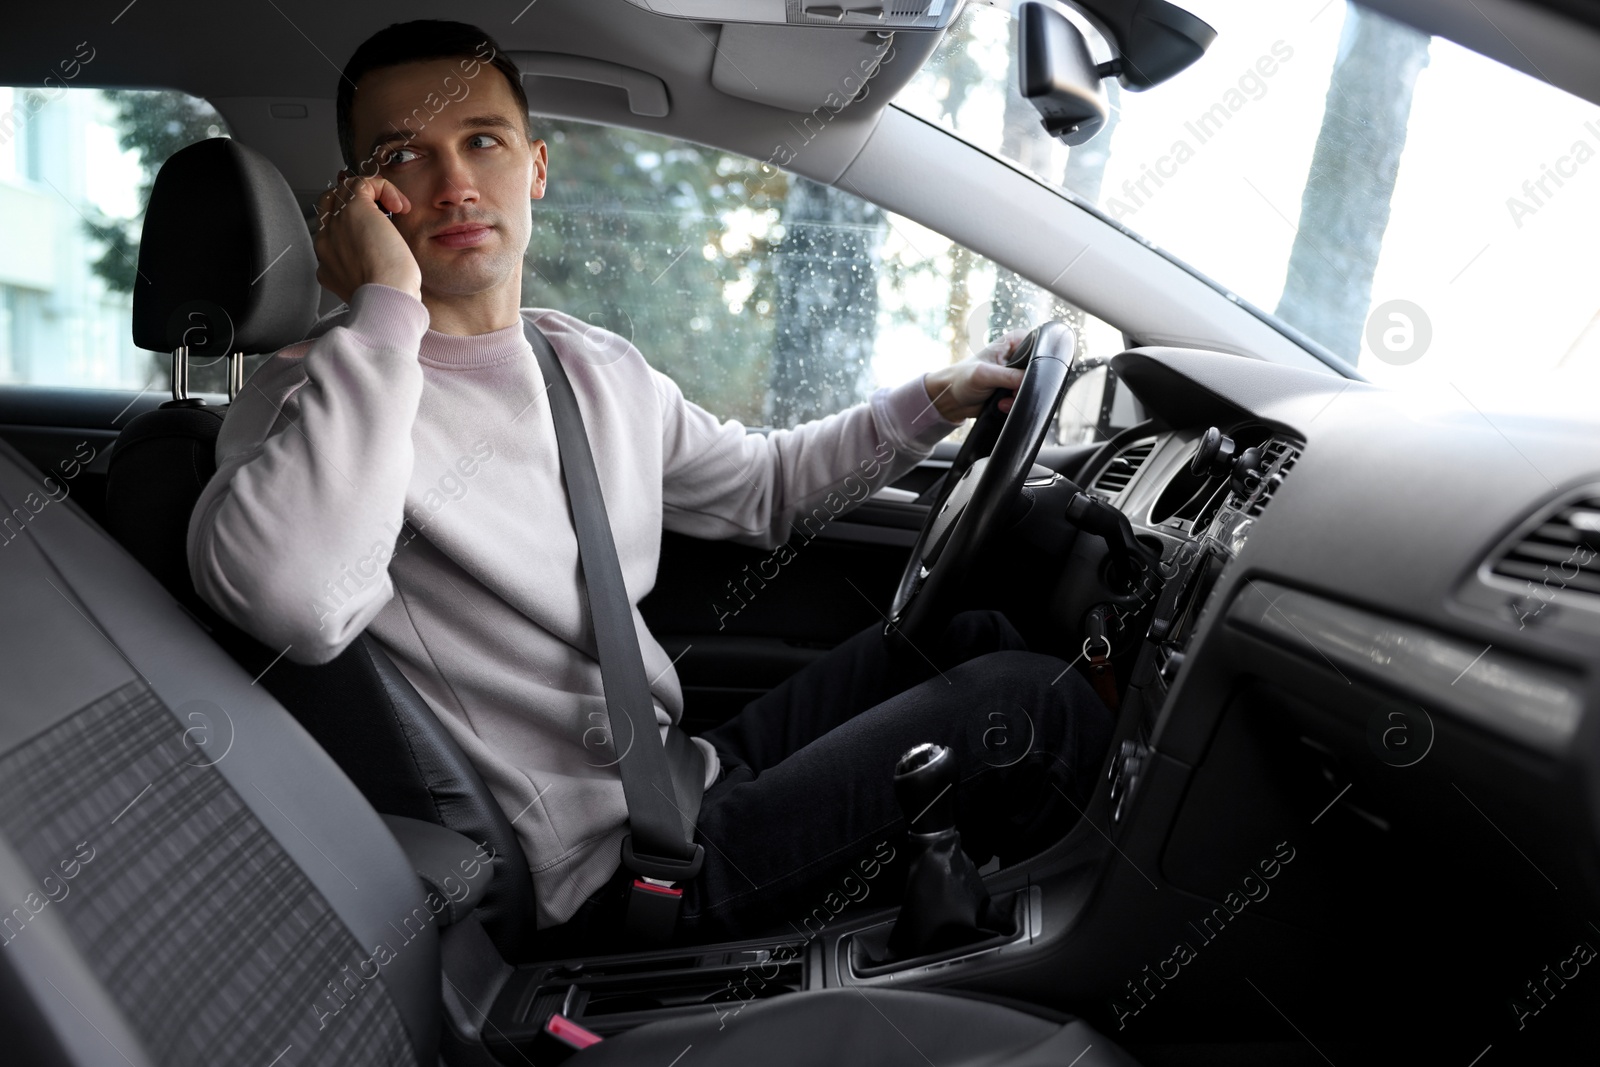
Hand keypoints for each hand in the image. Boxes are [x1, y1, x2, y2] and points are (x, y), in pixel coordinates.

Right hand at [313, 172, 421, 303]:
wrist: (386, 299)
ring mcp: (335, 225)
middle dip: (359, 203)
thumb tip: (383, 256)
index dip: (355, 221)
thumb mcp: (374, 284)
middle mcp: (325, 242)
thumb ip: (368, 268)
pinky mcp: (353, 210)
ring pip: (343, 191)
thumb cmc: (389, 298)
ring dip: (373, 195)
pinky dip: (383, 188)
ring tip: (396, 209)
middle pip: (331, 205)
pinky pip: (361, 183)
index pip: (332, 229)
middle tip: (387, 212)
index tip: (381, 228)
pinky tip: (399, 205)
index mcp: (328, 262)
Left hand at [922, 328, 1029, 421]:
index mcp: (1015, 341)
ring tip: (1001, 400)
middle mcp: (1019, 355)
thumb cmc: (963, 378)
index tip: (1021, 377)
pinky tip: (1001, 405)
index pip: (1039, 347)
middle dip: (1024, 386)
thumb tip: (1029, 381)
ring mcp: (1018, 373)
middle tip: (1010, 393)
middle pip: (1038, 371)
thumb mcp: (985, 374)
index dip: (1036, 363)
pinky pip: (1025, 398)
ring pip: (1033, 387)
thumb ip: (1009, 376)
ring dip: (1018, 398)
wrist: (952, 399)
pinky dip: (1014, 405)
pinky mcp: (1015, 389)